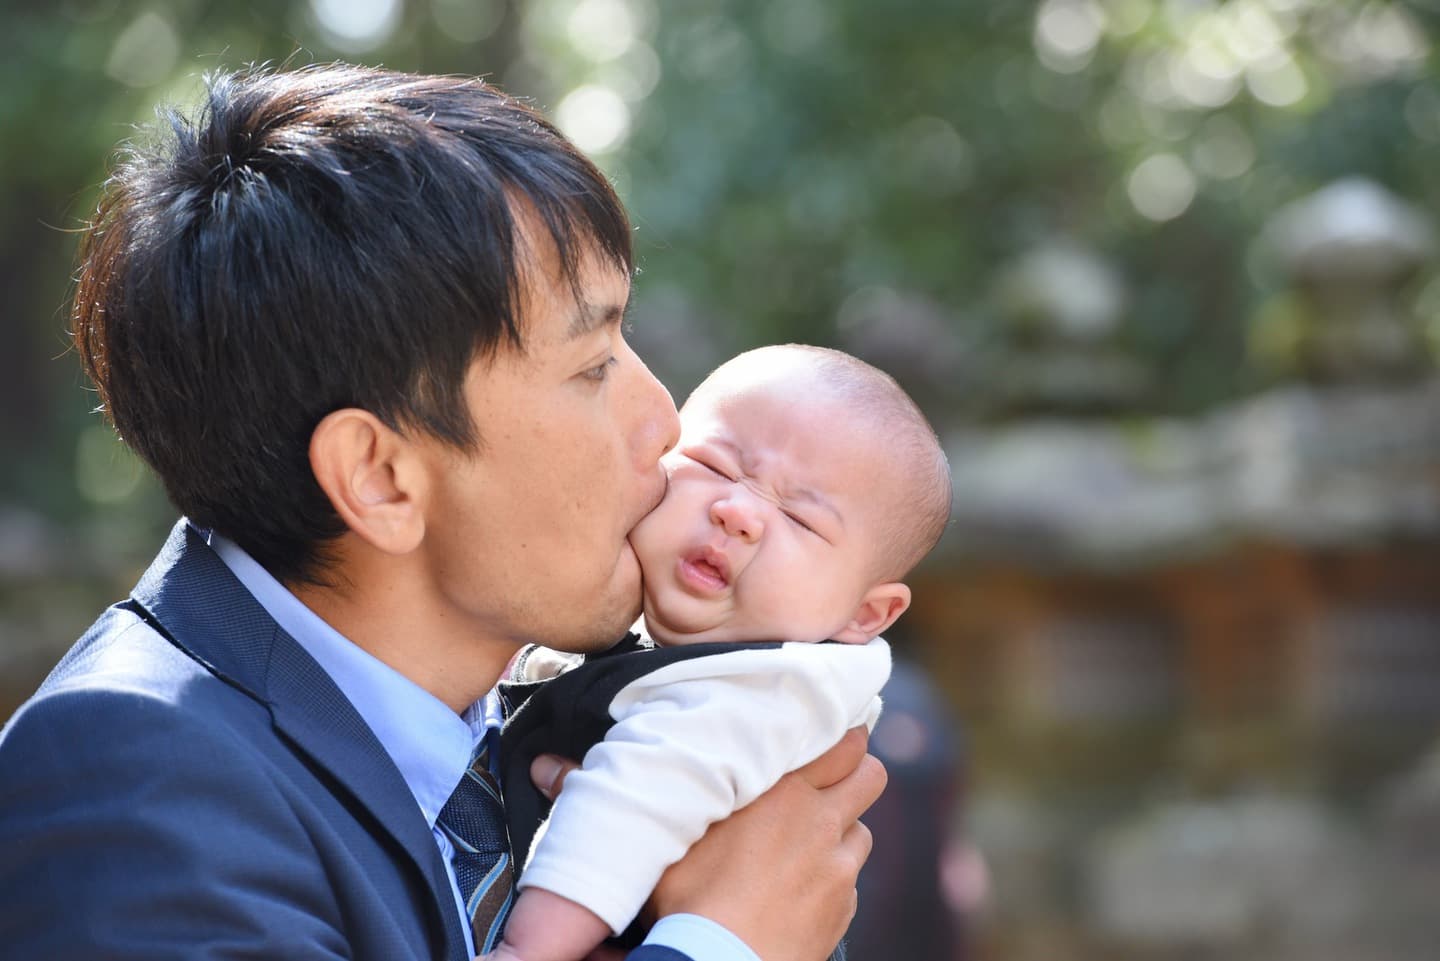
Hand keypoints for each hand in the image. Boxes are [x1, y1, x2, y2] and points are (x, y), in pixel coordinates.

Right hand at [531, 727, 886, 960]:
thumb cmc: (684, 906)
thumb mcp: (653, 849)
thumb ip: (610, 797)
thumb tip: (545, 766)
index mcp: (782, 791)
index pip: (841, 739)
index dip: (836, 733)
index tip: (821, 732)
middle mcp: (821, 823)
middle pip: (870, 773)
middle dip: (853, 773)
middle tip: (826, 777)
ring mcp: (838, 869)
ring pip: (864, 827)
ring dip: (844, 828)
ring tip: (815, 835)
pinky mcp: (842, 911)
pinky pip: (852, 879)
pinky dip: (836, 875)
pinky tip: (806, 885)